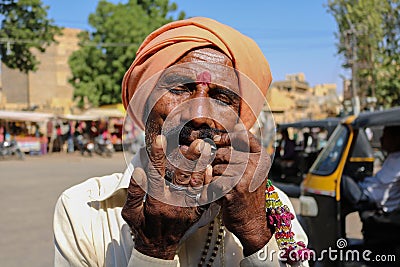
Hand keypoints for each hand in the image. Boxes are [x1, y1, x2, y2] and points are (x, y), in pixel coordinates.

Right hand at [121, 135, 211, 259]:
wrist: (157, 248)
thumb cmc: (142, 227)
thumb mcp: (130, 212)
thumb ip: (135, 192)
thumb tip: (139, 171)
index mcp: (156, 202)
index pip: (156, 175)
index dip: (157, 156)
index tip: (160, 139)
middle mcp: (173, 204)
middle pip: (182, 177)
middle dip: (189, 158)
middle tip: (197, 142)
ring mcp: (187, 208)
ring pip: (196, 184)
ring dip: (202, 165)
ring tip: (207, 149)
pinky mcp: (196, 212)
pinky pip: (205, 197)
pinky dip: (209, 183)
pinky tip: (211, 170)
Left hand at [211, 125, 272, 255]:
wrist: (252, 221)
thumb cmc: (247, 193)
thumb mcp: (252, 169)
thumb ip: (244, 149)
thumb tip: (234, 124)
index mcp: (261, 157)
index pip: (242, 135)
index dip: (226, 136)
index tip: (217, 140)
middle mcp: (255, 164)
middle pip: (223, 152)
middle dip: (215, 162)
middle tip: (219, 174)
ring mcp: (245, 175)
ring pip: (215, 167)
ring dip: (213, 177)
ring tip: (222, 187)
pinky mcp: (234, 188)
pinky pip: (212, 180)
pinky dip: (211, 188)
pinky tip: (219, 195)